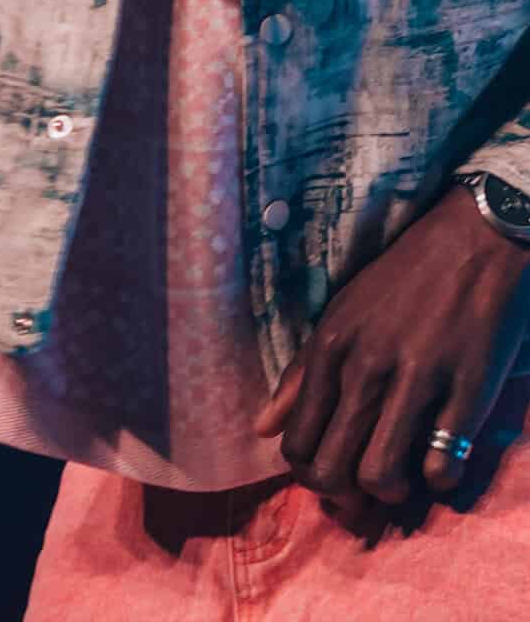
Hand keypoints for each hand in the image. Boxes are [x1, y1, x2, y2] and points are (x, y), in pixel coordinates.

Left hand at [254, 186, 529, 511]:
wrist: (473, 239)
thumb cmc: (403, 279)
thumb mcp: (341, 312)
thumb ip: (301, 373)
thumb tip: (262, 428)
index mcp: (330, 347)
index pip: (297, 445)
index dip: (310, 474)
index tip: (331, 469)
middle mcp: (366, 366)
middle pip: (331, 471)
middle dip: (344, 496)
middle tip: (363, 484)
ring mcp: (416, 380)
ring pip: (379, 477)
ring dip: (390, 490)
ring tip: (402, 474)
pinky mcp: (466, 392)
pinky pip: (441, 468)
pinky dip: (441, 477)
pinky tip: (443, 454)